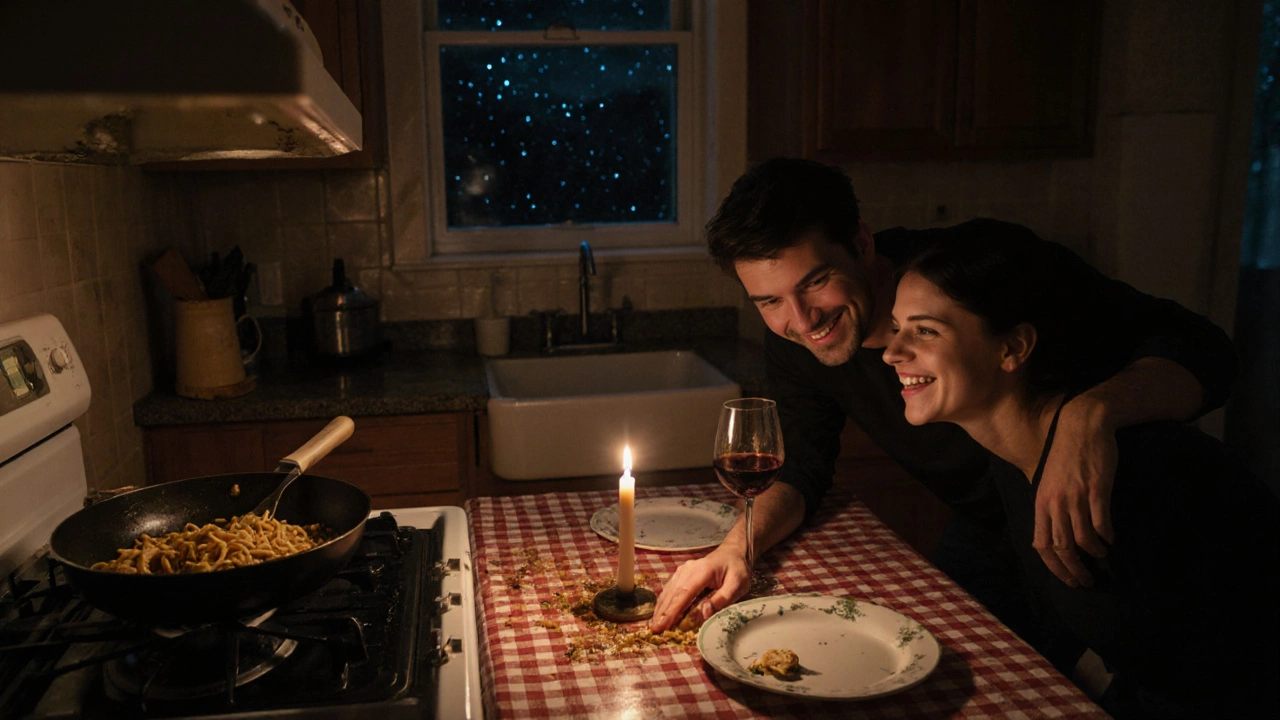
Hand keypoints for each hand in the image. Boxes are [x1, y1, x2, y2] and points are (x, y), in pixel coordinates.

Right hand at [649, 544, 750, 631]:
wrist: (733, 553)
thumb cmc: (737, 570)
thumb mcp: (737, 585)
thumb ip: (722, 599)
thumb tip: (704, 612)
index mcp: (702, 572)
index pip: (684, 594)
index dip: (672, 611)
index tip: (664, 625)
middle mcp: (688, 570)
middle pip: (672, 593)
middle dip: (663, 612)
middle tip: (655, 630)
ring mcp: (683, 571)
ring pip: (669, 591)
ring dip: (661, 608)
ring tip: (655, 624)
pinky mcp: (682, 574)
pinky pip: (671, 589)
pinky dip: (665, 601)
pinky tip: (660, 612)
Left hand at [1032, 398, 1117, 586]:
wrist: (1082, 425)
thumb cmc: (1067, 453)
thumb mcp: (1049, 480)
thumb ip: (1050, 504)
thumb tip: (1056, 531)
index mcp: (1041, 502)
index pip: (1041, 545)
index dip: (1054, 567)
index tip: (1067, 579)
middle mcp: (1055, 503)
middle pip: (1060, 548)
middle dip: (1074, 570)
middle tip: (1087, 581)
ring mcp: (1076, 497)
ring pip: (1082, 540)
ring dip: (1094, 555)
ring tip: (1103, 558)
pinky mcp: (1097, 490)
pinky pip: (1101, 524)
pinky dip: (1106, 537)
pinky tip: (1112, 540)